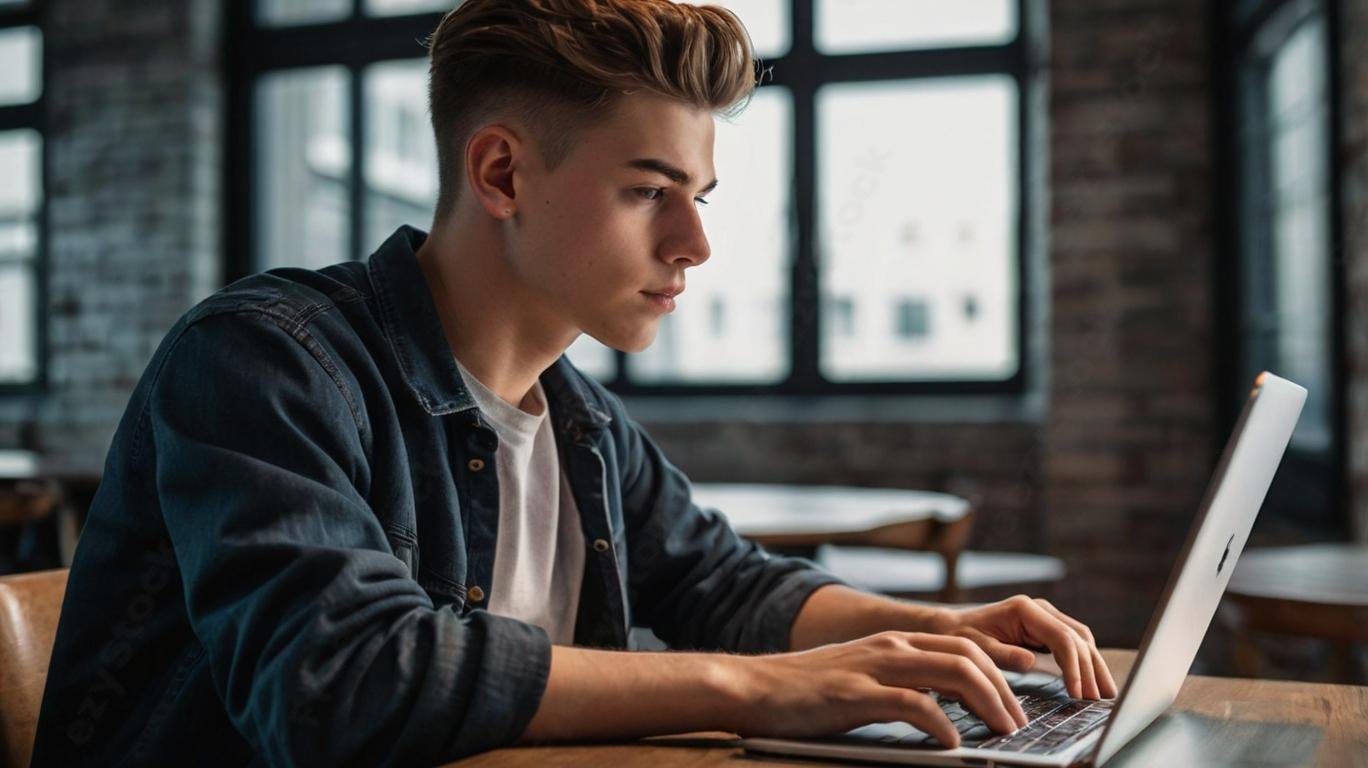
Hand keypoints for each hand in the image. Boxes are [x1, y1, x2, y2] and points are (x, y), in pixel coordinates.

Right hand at [727, 631, 1028, 747]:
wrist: (752, 687)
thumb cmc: (806, 693)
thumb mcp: (862, 681)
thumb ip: (901, 687)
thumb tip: (943, 712)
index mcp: (895, 643)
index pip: (964, 646)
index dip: (1001, 670)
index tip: (1022, 699)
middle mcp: (891, 647)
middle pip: (968, 656)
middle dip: (1004, 689)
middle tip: (1019, 724)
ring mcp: (874, 667)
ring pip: (951, 673)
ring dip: (986, 704)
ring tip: (1001, 732)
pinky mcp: (856, 692)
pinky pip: (912, 704)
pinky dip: (941, 724)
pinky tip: (952, 745)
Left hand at [929, 595, 1117, 699]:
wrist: (950, 627)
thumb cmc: (960, 636)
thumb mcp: (976, 647)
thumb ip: (1003, 654)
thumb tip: (1031, 660)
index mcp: (1025, 609)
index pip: (1062, 638)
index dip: (1074, 667)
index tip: (1077, 694)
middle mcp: (1039, 608)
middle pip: (1078, 637)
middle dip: (1091, 669)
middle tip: (1099, 699)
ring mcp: (1044, 616)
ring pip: (1080, 639)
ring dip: (1094, 666)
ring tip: (1105, 694)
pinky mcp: (1045, 627)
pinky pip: (1072, 643)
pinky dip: (1084, 662)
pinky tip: (1092, 681)